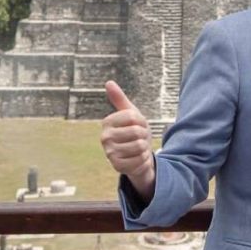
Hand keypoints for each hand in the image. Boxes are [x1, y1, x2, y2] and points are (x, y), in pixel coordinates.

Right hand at [100, 81, 154, 195]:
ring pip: (139, 146)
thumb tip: (109, 82)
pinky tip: (138, 159)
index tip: (139, 125)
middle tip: (140, 138)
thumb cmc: (134, 132)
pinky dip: (144, 159)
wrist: (137, 156)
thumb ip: (119, 98)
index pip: (133, 116)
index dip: (142, 121)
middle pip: (136, 132)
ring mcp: (110, 153)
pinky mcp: (117, 166)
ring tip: (139, 148)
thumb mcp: (130, 114)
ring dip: (145, 148)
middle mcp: (105, 137)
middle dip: (144, 135)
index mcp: (107, 122)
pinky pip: (139, 160)